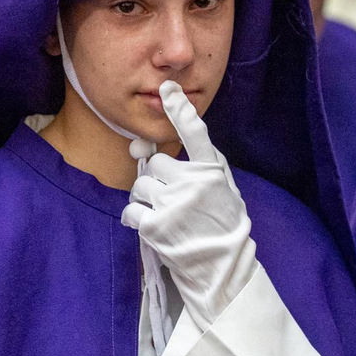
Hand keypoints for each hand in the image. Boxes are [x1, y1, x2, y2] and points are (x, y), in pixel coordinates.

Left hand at [121, 82, 257, 329]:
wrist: (222, 268)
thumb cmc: (221, 224)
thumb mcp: (224, 189)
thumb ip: (202, 164)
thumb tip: (161, 146)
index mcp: (212, 172)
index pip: (196, 133)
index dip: (180, 109)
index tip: (167, 87)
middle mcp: (192, 184)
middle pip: (156, 164)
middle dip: (158, 179)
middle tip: (170, 198)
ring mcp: (172, 205)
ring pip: (140, 185)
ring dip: (145, 198)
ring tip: (164, 215)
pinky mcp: (155, 226)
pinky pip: (131, 209)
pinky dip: (136, 217)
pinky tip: (152, 227)